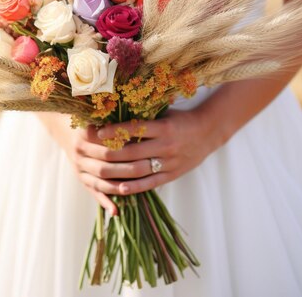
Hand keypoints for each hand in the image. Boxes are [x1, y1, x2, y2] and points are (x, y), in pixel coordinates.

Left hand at [66, 108, 224, 213]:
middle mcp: (167, 145)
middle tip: (92, 153)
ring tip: (100, 171)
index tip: (97, 132)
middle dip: (111, 153)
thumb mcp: (164, 114)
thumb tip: (114, 112)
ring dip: (119, 172)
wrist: (209, 132)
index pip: (134, 130)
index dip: (114, 131)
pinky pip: (151, 183)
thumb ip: (143, 116)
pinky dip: (135, 187)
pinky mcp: (173, 174)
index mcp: (164, 127)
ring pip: (140, 170)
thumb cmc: (179, 120)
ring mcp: (170, 162)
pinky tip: (119, 188)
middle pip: (133, 152)